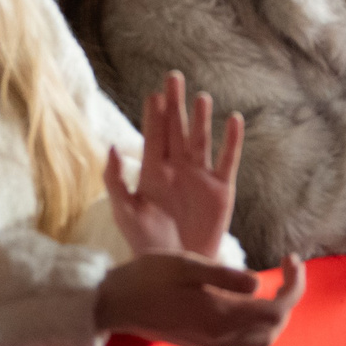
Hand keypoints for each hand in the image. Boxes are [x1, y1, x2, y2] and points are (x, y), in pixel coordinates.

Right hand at [96, 252, 305, 345]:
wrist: (113, 305)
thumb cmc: (146, 278)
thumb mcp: (185, 265)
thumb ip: (224, 275)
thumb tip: (258, 283)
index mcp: (219, 316)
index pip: (277, 310)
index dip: (294, 285)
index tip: (291, 258)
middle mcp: (219, 338)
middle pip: (273, 329)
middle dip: (288, 300)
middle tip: (286, 269)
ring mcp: (210, 345)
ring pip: (259, 340)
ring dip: (273, 314)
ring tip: (271, 284)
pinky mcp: (201, 344)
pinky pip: (241, 341)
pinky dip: (255, 322)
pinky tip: (245, 299)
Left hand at [107, 71, 242, 257]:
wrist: (179, 267)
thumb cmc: (148, 243)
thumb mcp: (125, 213)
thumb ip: (115, 181)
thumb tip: (111, 148)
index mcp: (152, 172)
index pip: (153, 136)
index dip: (154, 115)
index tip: (154, 93)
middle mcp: (177, 168)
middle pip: (176, 130)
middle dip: (175, 105)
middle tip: (174, 77)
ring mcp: (200, 176)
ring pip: (200, 140)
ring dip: (201, 119)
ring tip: (202, 98)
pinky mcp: (220, 189)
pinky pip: (227, 160)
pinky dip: (231, 141)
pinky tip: (233, 120)